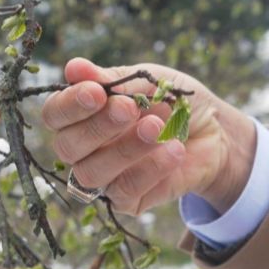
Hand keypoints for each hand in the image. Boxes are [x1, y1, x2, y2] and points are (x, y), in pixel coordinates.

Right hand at [42, 58, 256, 215]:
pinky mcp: (126, 200)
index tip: (97, 92)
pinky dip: (150, 169)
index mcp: (79, 115)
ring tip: (157, 128)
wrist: (213, 129)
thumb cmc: (171, 100)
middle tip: (130, 108)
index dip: (70, 105)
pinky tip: (174, 150)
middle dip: (98, 127)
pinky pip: (124, 190)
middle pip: (67, 147)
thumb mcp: (145, 80)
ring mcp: (102, 177)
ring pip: (91, 173)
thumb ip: (110, 79)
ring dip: (124, 149)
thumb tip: (73, 68)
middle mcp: (83, 149)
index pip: (54, 114)